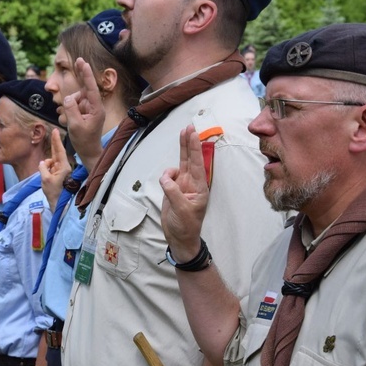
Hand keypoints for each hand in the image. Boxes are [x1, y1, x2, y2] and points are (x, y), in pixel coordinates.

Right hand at [38, 128, 70, 207]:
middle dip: (55, 143)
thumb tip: (44, 162)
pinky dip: (46, 169)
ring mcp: (61, 170)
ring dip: (46, 165)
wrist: (58, 204)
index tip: (56, 131)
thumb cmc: (54, 193)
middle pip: (58, 152)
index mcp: (63, 167)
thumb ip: (43, 168)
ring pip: (51, 161)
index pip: (60, 151)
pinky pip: (50, 167)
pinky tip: (46, 178)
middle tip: (54, 131)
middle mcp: (64, 167)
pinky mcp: (58, 174)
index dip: (57, 141)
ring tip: (46, 177)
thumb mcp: (45, 179)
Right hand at [62, 58, 104, 162]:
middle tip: (79, 59)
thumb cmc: (84, 140)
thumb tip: (68, 97)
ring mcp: (89, 107)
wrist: (88, 151)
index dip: (87, 75)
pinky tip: (71, 120)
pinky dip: (69, 108)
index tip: (83, 63)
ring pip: (75, 98)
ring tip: (73, 121)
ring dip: (70, 105)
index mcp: (96, 109)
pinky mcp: (84, 110)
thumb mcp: (75, 125)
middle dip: (82, 74)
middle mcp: (94, 106)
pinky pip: (74, 103)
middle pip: (86, 86)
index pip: (91, 89)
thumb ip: (71, 109)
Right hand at [159, 125, 208, 261]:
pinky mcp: (173, 189)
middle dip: (187, 143)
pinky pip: (167, 176)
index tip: (193, 133)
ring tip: (168, 185)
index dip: (195, 147)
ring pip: (179, 165)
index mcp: (199, 187)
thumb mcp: (181, 209)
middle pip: (190, 158)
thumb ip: (173, 191)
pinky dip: (165, 178)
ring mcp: (182, 185)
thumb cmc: (186, 226)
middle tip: (187, 127)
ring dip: (172, 166)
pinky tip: (165, 187)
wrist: (179, 238)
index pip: (197, 163)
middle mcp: (192, 183)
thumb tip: (166, 177)